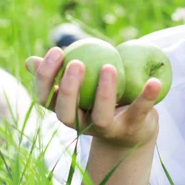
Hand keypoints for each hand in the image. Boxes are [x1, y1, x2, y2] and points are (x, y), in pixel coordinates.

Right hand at [25, 47, 159, 147]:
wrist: (132, 133)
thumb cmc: (101, 103)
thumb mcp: (80, 90)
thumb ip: (59, 75)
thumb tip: (31, 61)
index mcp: (66, 112)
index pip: (45, 98)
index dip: (45, 77)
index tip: (55, 51)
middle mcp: (83, 124)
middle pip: (66, 113)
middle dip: (68, 89)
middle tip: (76, 63)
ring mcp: (108, 129)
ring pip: (101, 116)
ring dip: (103, 92)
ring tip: (108, 67)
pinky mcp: (133, 127)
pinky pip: (139, 111)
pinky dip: (147, 96)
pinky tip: (154, 80)